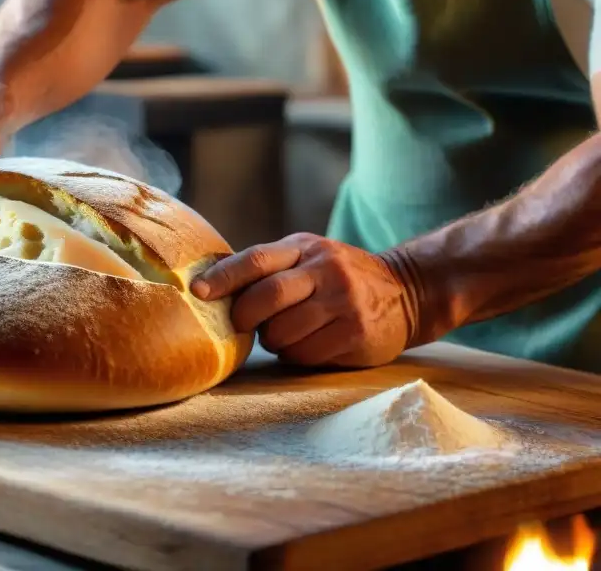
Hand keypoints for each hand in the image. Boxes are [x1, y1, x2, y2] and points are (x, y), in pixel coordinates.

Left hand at [190, 233, 418, 367]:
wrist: (406, 292)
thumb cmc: (338, 278)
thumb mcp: (309, 257)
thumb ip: (270, 267)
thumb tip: (212, 287)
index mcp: (305, 248)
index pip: (257, 259)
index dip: (223, 276)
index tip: (197, 290)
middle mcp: (326, 270)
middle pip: (268, 296)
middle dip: (244, 316)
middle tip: (240, 325)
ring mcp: (344, 302)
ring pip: (284, 331)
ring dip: (272, 340)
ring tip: (281, 335)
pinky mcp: (357, 333)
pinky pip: (307, 353)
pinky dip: (295, 355)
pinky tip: (305, 346)